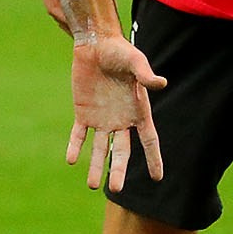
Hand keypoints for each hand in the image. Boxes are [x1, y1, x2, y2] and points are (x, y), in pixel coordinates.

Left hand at [66, 31, 166, 192]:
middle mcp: (121, 120)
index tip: (157, 178)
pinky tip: (71, 160)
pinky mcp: (83, 113)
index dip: (154, 158)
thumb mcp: (135, 61)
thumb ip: (145, 75)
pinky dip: (75, 147)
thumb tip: (161, 83)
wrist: (95, 44)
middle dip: (119, 170)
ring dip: (96, 166)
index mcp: (138, 111)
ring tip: (93, 185)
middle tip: (117, 189)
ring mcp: (101, 119)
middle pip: (122, 151)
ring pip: (99, 149)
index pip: (149, 140)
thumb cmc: (120, 51)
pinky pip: (79, 135)